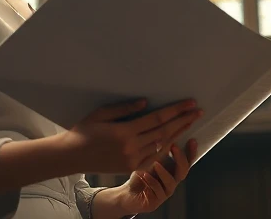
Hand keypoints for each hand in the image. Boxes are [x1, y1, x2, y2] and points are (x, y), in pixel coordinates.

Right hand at [60, 99, 201, 173]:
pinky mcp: (130, 167)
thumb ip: (125, 108)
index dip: (176, 110)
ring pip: (162, 145)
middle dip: (183, 120)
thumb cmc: (84, 130)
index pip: (157, 119)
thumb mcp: (102, 113)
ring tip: (190, 121)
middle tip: (198, 111)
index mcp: (125, 131)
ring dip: (178, 132)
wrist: (71, 156)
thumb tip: (146, 103)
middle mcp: (131, 147)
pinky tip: (175, 138)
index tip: (190, 103)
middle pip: (164, 131)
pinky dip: (167, 146)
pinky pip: (154, 156)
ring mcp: (132, 159)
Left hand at [101, 140, 197, 215]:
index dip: (191, 151)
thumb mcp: (150, 158)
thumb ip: (160, 149)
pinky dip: (151, 182)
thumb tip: (165, 128)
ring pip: (171, 182)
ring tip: (156, 163)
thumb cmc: (140, 173)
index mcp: (174, 170)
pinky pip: (157, 191)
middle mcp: (173, 180)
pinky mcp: (156, 201)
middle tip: (174, 146)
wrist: (128, 193)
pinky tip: (143, 174)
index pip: (187, 159)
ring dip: (164, 172)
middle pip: (184, 170)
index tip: (192, 139)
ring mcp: (166, 191)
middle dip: (180, 158)